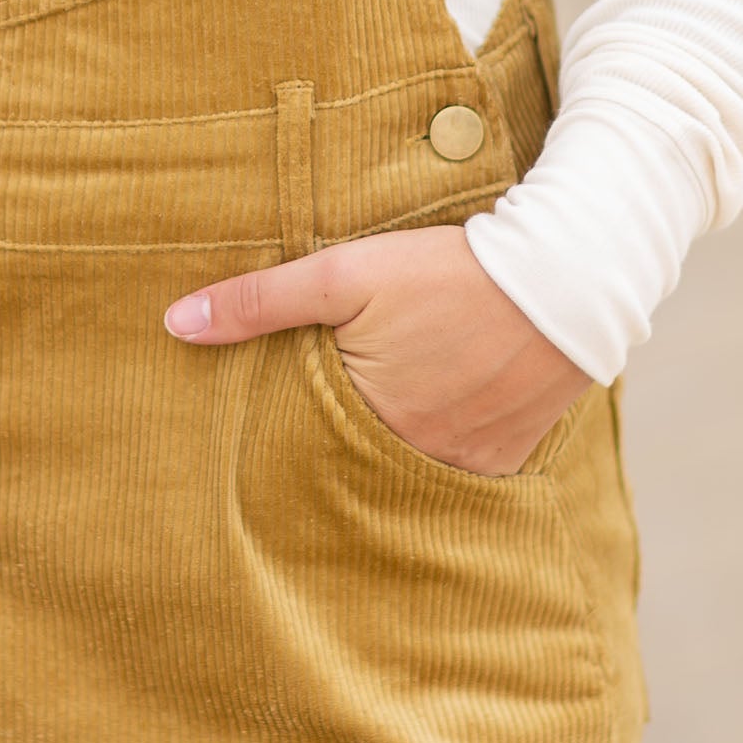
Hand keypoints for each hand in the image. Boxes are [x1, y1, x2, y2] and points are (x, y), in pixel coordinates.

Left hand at [164, 226, 592, 477]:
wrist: (567, 276)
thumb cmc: (448, 270)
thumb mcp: (343, 273)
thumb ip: (259, 302)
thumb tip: (176, 324)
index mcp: (369, 425)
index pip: (304, 450)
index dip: (281, 441)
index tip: (254, 442)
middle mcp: (418, 460)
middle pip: (357, 465)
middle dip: (331, 454)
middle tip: (311, 437)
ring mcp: (468, 465)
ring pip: (406, 471)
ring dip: (388, 452)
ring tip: (374, 427)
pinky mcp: (507, 458)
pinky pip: (457, 472)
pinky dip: (438, 453)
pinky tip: (429, 425)